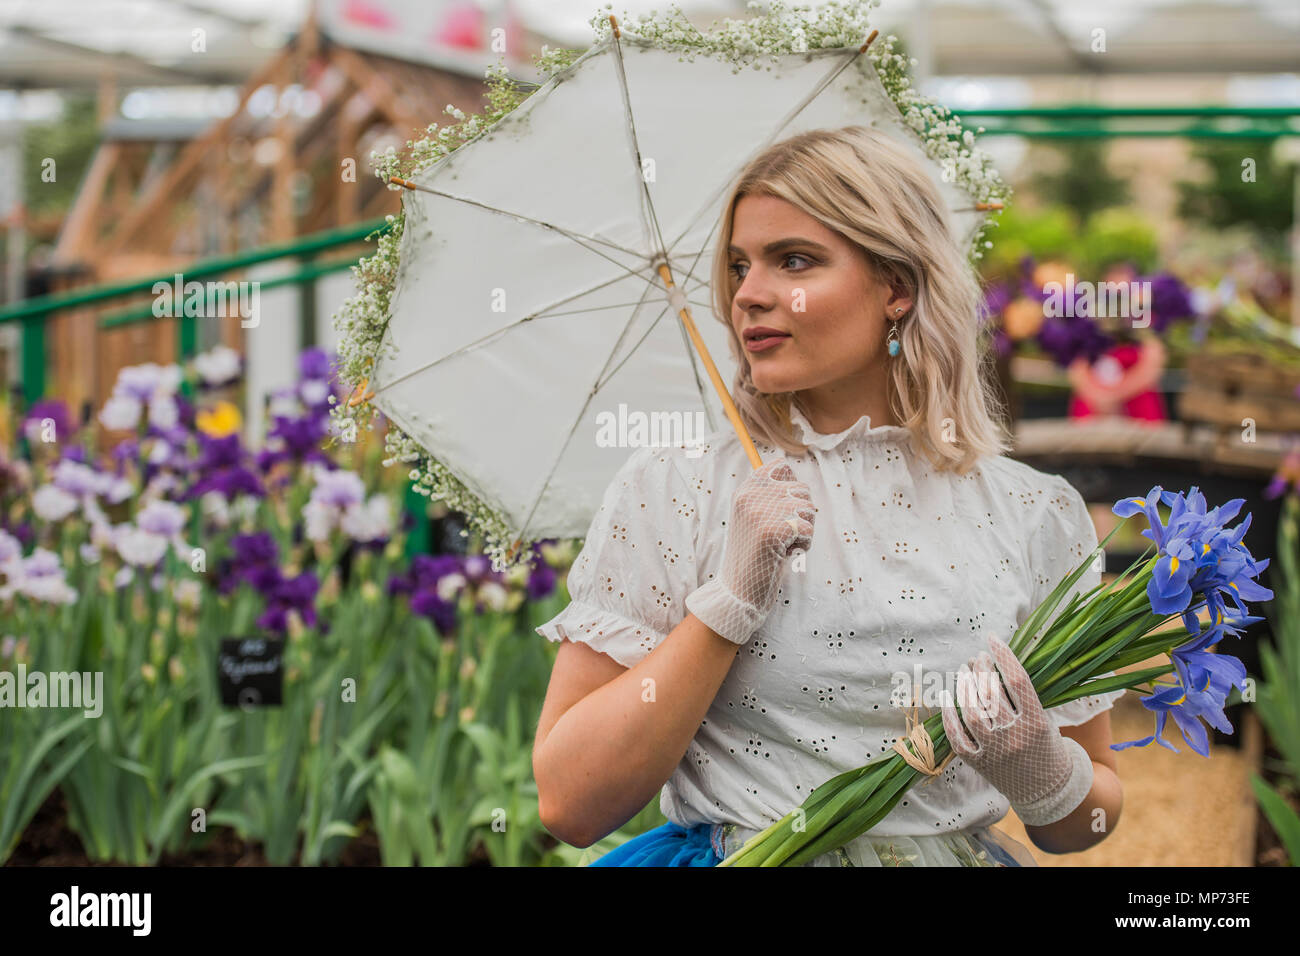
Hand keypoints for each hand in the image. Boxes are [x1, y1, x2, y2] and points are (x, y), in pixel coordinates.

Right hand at [685, 458, 814, 645]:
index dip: (791, 488)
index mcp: (744, 491)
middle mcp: (750, 496)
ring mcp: (761, 511)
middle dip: (800, 514)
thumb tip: (790, 468)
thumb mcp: (754, 519)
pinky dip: (803, 545)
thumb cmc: (754, 556)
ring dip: (803, 530)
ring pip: (808, 508)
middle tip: (780, 534)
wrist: (739, 591)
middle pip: (802, 488)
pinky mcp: (773, 529)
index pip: (780, 466)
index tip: (782, 511)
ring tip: (782, 545)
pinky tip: (785, 554)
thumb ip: (769, 496)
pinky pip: (808, 528)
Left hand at [940, 633, 1093, 826]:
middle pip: (992, 694)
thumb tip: (994, 660)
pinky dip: (949, 717)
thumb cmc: (1046, 746)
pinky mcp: (980, 765)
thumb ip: (1022, 696)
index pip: (1019, 681)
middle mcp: (1016, 737)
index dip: (1003, 655)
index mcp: (1038, 723)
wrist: (1049, 790)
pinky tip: (947, 698)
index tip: (992, 638)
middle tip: (978, 656)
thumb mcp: (1044, 718)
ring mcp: (996, 752)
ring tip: (964, 670)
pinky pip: (958, 738)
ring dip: (965, 687)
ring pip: (973, 713)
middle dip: (981, 669)